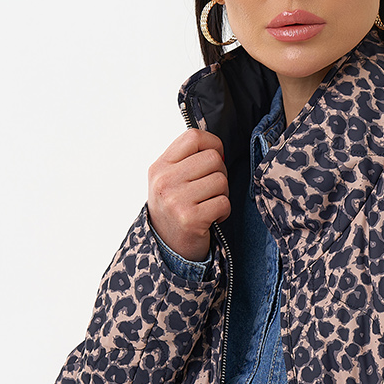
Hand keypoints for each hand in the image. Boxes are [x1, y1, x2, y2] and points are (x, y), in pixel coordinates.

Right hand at [147, 128, 229, 261]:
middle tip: (210, 189)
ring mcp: (176, 200)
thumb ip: (187, 159)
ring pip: (221, 180)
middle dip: (220, 173)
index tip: (215, 157)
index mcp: (160, 166)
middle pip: (213, 158)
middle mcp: (164, 181)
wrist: (169, 247)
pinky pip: (224, 203)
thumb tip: (218, 149)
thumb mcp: (170, 179)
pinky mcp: (191, 218)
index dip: (213, 143)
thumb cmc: (175, 209)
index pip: (193, 136)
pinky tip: (211, 217)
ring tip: (208, 204)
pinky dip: (223, 212)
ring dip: (222, 194)